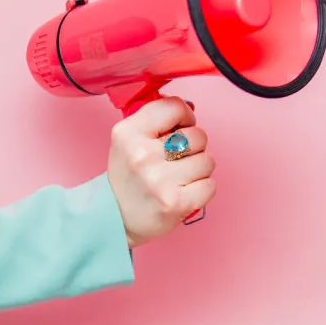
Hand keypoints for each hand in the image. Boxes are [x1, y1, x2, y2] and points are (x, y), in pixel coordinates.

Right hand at [107, 96, 216, 247]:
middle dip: (193, 147)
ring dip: (198, 170)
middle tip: (176, 160)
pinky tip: (184, 192)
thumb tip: (190, 109)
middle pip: (197, 135)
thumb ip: (154, 121)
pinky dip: (202, 189)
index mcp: (127, 133)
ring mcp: (158, 180)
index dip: (184, 116)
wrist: (115, 218)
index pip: (174, 106)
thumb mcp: (127, 141)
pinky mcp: (175, 202)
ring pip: (207, 160)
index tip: (179, 128)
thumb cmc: (128, 177)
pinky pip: (210, 185)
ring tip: (179, 178)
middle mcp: (141, 154)